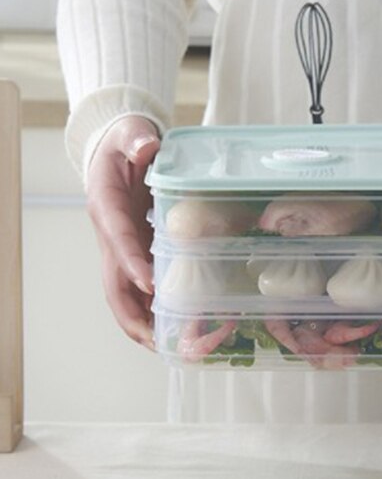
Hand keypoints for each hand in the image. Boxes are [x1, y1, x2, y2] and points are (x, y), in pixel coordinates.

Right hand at [86, 116, 160, 348]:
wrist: (116, 148)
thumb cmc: (124, 141)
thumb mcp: (130, 132)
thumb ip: (137, 138)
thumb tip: (146, 147)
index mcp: (106, 204)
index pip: (117, 238)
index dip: (131, 263)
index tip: (151, 284)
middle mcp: (110, 233)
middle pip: (113, 283)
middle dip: (133, 314)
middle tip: (160, 340)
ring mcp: (121, 246)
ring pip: (125, 292)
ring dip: (145, 320)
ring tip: (173, 346)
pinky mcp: (134, 250)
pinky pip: (140, 284)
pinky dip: (155, 306)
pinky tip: (178, 323)